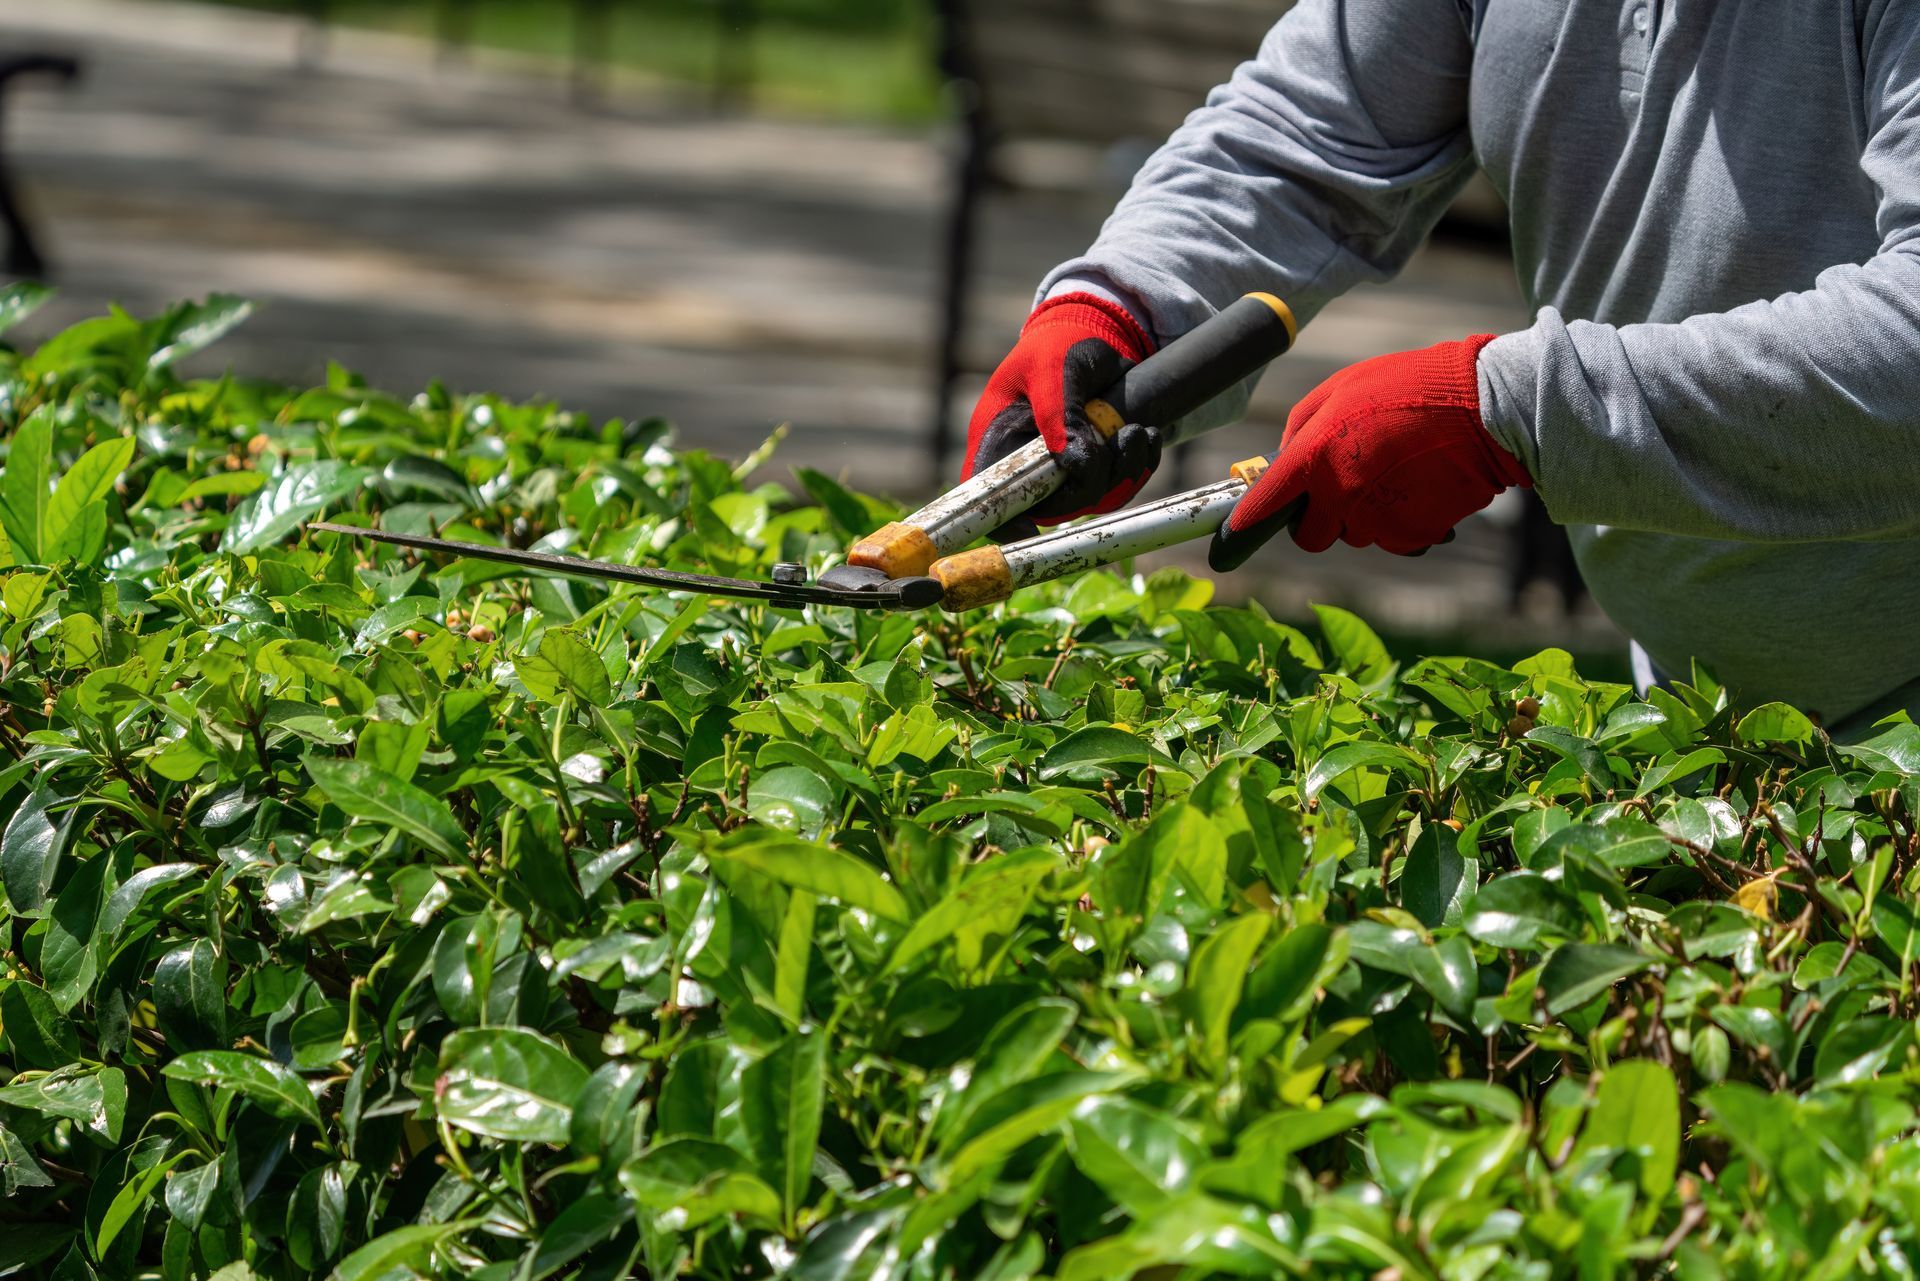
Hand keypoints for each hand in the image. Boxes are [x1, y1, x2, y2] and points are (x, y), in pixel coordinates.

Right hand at [962, 293, 1164, 539]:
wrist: (1093, 335)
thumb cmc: (1057, 346)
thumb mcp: (1052, 367)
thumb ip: (1059, 411)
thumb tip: (1075, 460)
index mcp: (997, 443)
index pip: (989, 498)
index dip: (1004, 523)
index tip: (1030, 528)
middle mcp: (1028, 467)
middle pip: (1053, 508)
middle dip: (1092, 486)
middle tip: (1118, 441)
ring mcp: (1063, 472)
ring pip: (1093, 501)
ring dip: (1125, 473)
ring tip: (1137, 431)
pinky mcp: (1095, 469)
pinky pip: (1119, 488)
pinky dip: (1139, 466)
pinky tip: (1145, 435)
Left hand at [1209, 335, 1530, 567]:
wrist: (1486, 408)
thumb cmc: (1411, 388)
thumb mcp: (1342, 388)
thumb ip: (1302, 427)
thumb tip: (1282, 462)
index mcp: (1314, 457)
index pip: (1264, 505)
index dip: (1242, 528)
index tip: (1227, 544)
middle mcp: (1338, 496)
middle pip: (1310, 537)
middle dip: (1319, 520)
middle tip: (1343, 486)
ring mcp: (1375, 520)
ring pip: (1354, 536)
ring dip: (1364, 514)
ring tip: (1395, 469)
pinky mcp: (1411, 535)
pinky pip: (1391, 539)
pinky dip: (1400, 520)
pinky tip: (1418, 485)